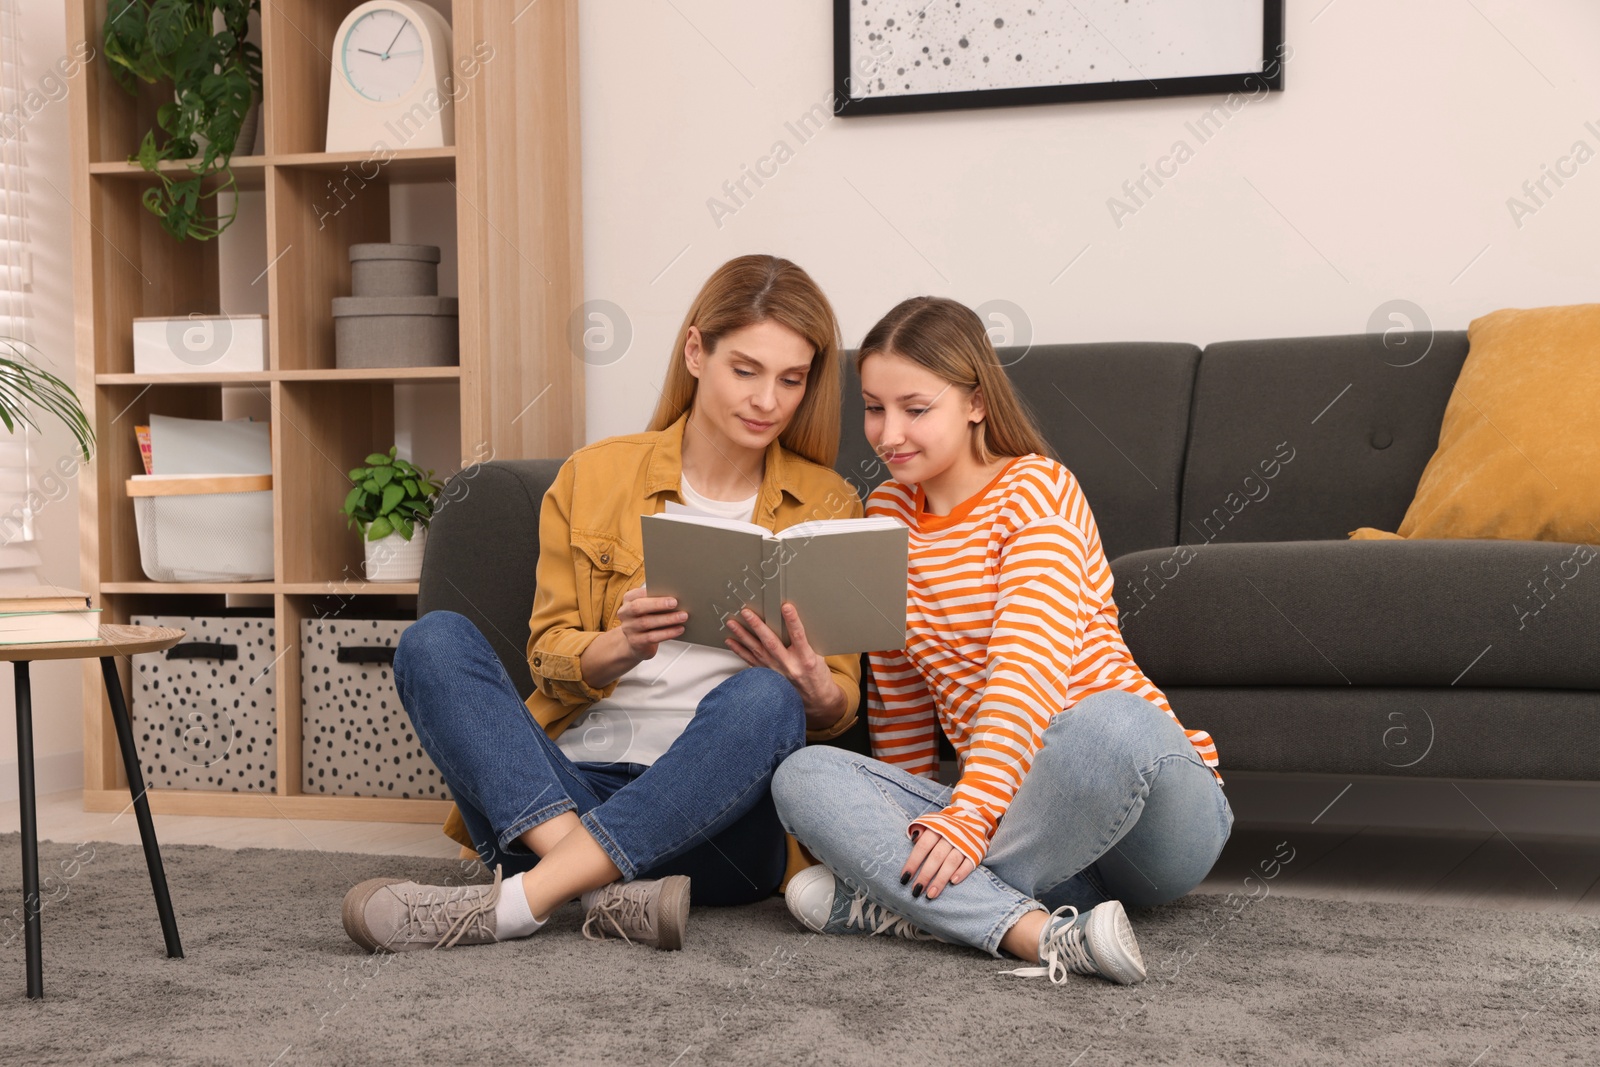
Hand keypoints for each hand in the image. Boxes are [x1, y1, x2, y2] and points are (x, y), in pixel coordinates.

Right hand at [615, 586, 687, 661]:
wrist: (637, 643)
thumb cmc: (647, 619)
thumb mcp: (648, 608)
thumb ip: (657, 600)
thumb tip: (677, 595)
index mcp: (628, 600)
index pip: (636, 593)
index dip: (650, 591)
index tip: (664, 590)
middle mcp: (625, 613)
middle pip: (638, 607)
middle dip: (657, 604)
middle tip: (675, 603)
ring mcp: (628, 629)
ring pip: (647, 622)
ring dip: (667, 619)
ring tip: (683, 616)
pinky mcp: (635, 642)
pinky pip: (652, 637)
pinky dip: (668, 633)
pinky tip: (679, 629)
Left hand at [722, 602, 841, 724]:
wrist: (814, 699)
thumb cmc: (817, 675)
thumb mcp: (818, 656)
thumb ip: (805, 642)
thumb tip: (792, 623)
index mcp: (805, 659)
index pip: (799, 636)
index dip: (793, 621)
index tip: (786, 607)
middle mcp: (789, 665)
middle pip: (771, 643)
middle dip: (757, 626)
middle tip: (747, 612)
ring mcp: (776, 672)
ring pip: (757, 651)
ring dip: (743, 636)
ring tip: (732, 624)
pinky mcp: (768, 676)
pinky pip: (750, 662)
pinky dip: (739, 651)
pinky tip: (731, 641)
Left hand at [901, 826, 974, 900]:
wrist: (974, 817)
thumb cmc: (946, 825)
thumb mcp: (932, 822)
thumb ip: (921, 830)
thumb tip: (912, 839)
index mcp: (937, 827)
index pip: (922, 847)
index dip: (913, 863)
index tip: (904, 878)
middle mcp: (950, 835)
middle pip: (936, 857)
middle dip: (925, 875)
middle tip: (916, 891)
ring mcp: (964, 844)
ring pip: (951, 863)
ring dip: (940, 879)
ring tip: (931, 894)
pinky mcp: (976, 851)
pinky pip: (969, 863)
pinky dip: (961, 873)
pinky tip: (953, 883)